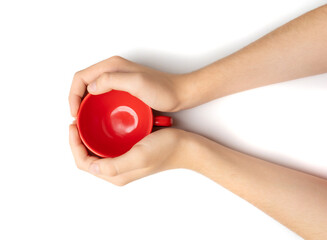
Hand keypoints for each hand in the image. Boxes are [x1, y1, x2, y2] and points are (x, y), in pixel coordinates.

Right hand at [69, 56, 185, 116]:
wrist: (180, 94)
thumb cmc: (163, 89)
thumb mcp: (137, 83)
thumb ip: (112, 80)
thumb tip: (90, 87)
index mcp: (112, 66)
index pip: (81, 77)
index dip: (73, 95)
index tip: (75, 113)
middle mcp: (113, 70)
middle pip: (84, 83)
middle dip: (76, 100)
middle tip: (77, 119)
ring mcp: (118, 80)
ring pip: (92, 90)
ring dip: (85, 104)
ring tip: (85, 120)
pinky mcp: (124, 89)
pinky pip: (103, 96)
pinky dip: (96, 106)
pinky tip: (99, 118)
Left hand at [69, 124, 194, 185]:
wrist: (185, 146)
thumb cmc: (165, 150)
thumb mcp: (139, 157)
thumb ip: (115, 165)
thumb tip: (91, 166)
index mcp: (116, 175)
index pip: (84, 163)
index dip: (74, 145)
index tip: (73, 126)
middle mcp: (117, 170)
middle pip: (87, 157)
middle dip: (77, 141)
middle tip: (76, 122)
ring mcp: (122, 160)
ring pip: (96, 151)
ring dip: (87, 137)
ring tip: (84, 120)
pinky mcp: (128, 151)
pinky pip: (107, 145)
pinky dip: (100, 135)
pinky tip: (102, 122)